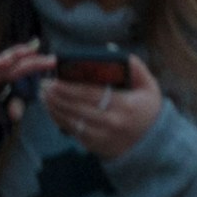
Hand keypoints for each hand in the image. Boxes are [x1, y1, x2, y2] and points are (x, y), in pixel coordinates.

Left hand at [45, 66, 165, 162]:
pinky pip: (74, 132)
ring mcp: (102, 137)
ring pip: (72, 121)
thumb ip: (134, 66)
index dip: (71, 87)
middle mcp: (112, 123)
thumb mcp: (149, 86)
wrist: (153, 146)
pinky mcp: (95, 146)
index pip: (92, 94)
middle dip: (58, 96)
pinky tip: (52, 110)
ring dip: (55, 108)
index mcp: (125, 105)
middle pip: (78, 107)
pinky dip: (61, 121)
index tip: (56, 78)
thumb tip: (110, 49)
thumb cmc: (148, 110)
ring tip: (44, 96)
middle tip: (44, 85)